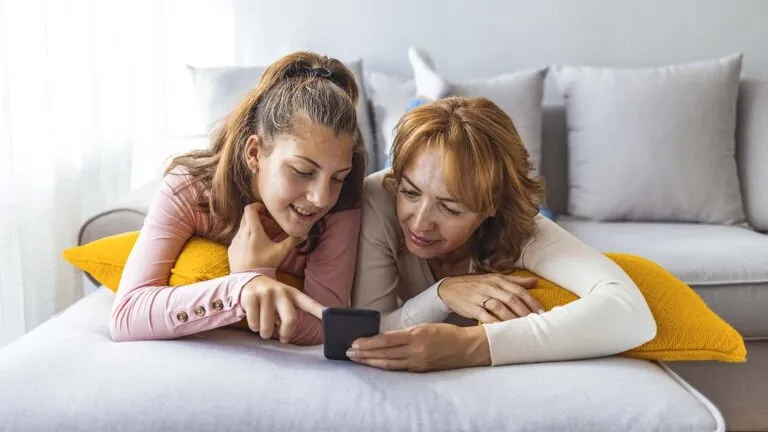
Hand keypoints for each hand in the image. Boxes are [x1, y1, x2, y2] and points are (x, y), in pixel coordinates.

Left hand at [228, 202, 303, 271]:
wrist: (248, 281)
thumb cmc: (265, 264)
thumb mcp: (281, 252)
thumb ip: (293, 241)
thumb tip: (304, 234)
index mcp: (253, 230)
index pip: (250, 208)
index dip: (258, 206)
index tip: (266, 211)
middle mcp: (241, 233)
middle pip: (246, 216)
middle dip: (257, 217)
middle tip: (267, 225)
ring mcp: (235, 241)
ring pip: (242, 227)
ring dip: (252, 228)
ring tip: (262, 238)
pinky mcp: (231, 249)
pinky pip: (238, 238)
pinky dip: (246, 238)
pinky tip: (254, 248)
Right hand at [240, 276, 324, 343]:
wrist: (248, 282)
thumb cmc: (271, 298)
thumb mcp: (285, 301)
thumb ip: (291, 315)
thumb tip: (291, 336)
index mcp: (293, 294)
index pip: (310, 303)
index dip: (321, 312)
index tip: (331, 317)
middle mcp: (281, 292)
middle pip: (290, 319)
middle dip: (286, 333)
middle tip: (282, 338)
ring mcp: (266, 293)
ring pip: (268, 326)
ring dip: (265, 333)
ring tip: (263, 326)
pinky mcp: (251, 297)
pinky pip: (254, 324)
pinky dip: (254, 327)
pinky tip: (254, 318)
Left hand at [346, 323, 490, 371]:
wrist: (466, 348)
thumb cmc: (446, 333)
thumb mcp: (424, 326)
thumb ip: (405, 333)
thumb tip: (383, 337)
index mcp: (416, 334)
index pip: (386, 339)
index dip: (369, 342)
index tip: (355, 342)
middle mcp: (416, 349)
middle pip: (384, 353)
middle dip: (364, 353)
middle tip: (349, 352)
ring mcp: (418, 362)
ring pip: (389, 363)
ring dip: (370, 361)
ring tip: (356, 359)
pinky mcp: (420, 370)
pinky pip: (398, 368)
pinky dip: (384, 366)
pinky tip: (374, 365)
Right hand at [437, 274, 543, 322]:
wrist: (449, 288)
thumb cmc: (476, 285)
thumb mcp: (494, 279)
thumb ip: (515, 281)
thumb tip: (534, 282)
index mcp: (498, 280)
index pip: (518, 290)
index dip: (531, 301)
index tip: (541, 312)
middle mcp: (490, 287)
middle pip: (511, 299)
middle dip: (525, 311)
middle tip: (535, 322)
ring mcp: (480, 297)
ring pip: (499, 307)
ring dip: (512, 318)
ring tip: (522, 328)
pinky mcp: (471, 307)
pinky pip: (485, 316)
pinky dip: (494, 323)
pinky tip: (503, 330)